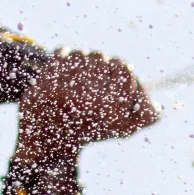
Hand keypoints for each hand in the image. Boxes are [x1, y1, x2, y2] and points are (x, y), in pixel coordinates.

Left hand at [14, 50, 159, 163]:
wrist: (48, 141)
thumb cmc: (90, 129)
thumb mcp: (124, 128)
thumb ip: (147, 114)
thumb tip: (150, 95)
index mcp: (109, 112)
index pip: (124, 68)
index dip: (120, 69)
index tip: (114, 76)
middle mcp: (86, 101)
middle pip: (101, 58)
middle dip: (98, 66)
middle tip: (92, 80)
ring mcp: (62, 90)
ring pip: (81, 54)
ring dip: (81, 63)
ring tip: (76, 82)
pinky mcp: (42, 83)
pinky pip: (62, 53)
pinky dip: (63, 60)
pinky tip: (62, 79)